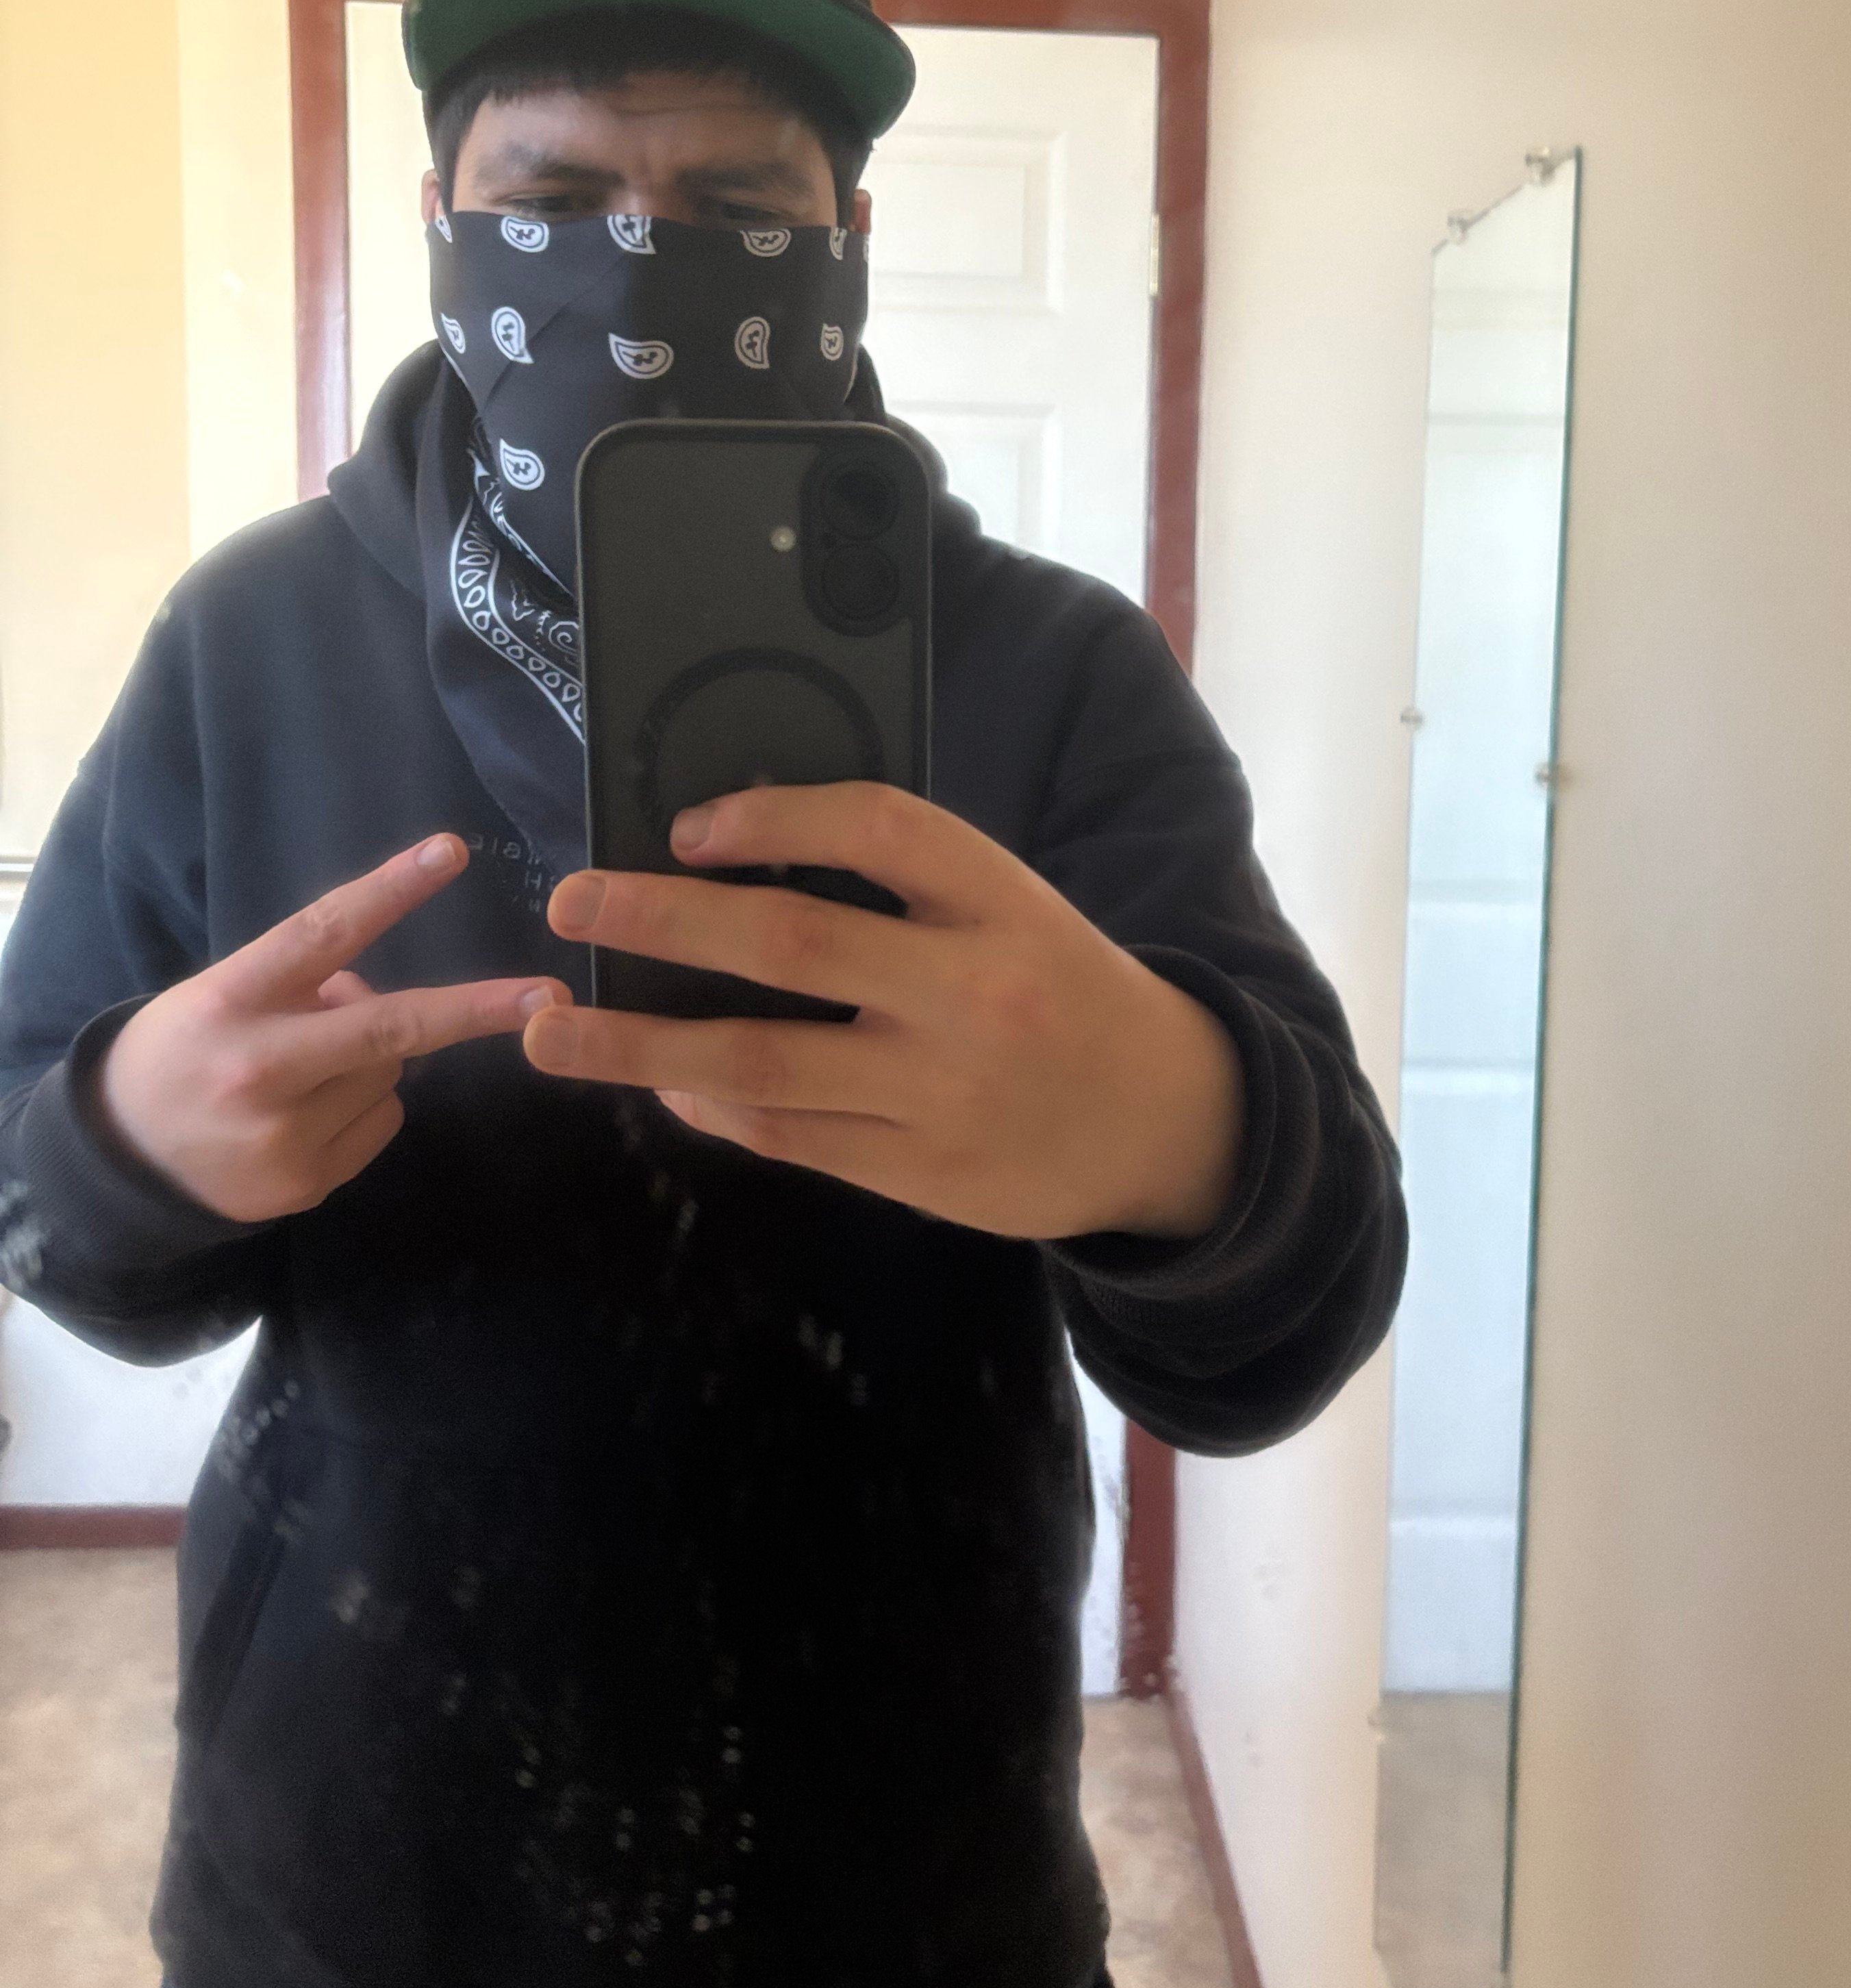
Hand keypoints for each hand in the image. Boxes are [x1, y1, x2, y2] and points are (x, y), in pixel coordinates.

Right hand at [99, 835, 569, 1222]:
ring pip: (391, 1074)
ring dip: (373, 1061)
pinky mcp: (304, 1182)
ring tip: (306, 1070)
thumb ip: (298, 980)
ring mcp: (284, 1134)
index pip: (321, 933)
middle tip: (545, 996)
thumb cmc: (183, 1051)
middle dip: (475, 1010)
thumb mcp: (221, 993)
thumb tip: (372, 990)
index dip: (390, 890)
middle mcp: (260, 1066)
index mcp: (232, 999)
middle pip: (390, 1028)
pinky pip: (382, 1123)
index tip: (450, 854)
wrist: (119, 1159)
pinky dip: (362, 1109)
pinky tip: (306, 1114)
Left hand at [521, 784, 1243, 1242]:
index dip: (777, 815)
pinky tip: (658, 1085)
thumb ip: (905, 886)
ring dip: (640, 1046)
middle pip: (792, 945)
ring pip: (763, 1062)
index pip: (881, 829)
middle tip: (571, 902)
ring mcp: (939, 1092)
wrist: (1165, 1121)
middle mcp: (969, 993)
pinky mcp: (918, 1172)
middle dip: (664, 919)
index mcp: (1001, 903)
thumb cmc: (1063, 992)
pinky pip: (788, 1135)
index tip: (690, 823)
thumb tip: (736, 855)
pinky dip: (711, 1106)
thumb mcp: (1013, 909)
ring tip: (548, 1032)